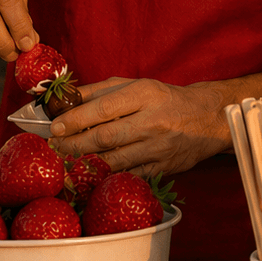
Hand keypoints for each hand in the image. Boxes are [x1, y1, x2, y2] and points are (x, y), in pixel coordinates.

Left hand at [48, 77, 228, 178]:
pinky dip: (107, 176)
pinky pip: (129, 175)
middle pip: (106, 137)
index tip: (55, 126)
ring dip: (86, 163)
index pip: (104, 108)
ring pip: (115, 160)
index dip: (76, 119)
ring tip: (67, 161)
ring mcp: (159, 147)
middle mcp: (153, 121)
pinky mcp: (163, 168)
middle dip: (74, 144)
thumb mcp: (137, 85)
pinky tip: (90, 173)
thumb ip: (101, 90)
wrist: (206, 118)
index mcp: (146, 94)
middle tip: (56, 146)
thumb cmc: (165, 99)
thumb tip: (66, 99)